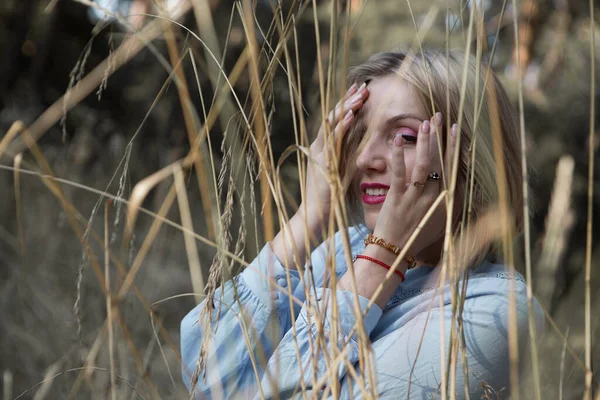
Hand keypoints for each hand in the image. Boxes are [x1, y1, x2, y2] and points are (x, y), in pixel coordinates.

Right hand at [301, 83, 368, 228]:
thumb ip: (349, 157)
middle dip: (348, 101)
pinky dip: (340, 127)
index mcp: (325, 148)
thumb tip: (364, 144)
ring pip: (331, 125)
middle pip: (334, 118)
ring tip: (359, 96)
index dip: (348, 105)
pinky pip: (331, 141)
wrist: (315, 215)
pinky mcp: (321, 162)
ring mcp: (319, 153)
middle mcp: (319, 147)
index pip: (337, 121)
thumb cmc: (330, 197)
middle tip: (363, 86)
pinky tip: (350, 116)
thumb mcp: (341, 172)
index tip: (361, 90)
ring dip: (346, 109)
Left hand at [372, 113, 457, 261]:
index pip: (452, 168)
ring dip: (424, 143)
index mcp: (445, 201)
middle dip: (442, 138)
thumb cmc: (416, 237)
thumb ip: (449, 202)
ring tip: (425, 123)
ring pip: (422, 165)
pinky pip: (399, 174)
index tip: (456, 129)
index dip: (454, 148)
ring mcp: (415, 198)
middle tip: (442, 117)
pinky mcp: (397, 199)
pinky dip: (397, 156)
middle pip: (440, 162)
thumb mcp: (439, 220)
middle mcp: (434, 198)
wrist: (394, 251)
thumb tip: (458, 183)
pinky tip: (396, 139)